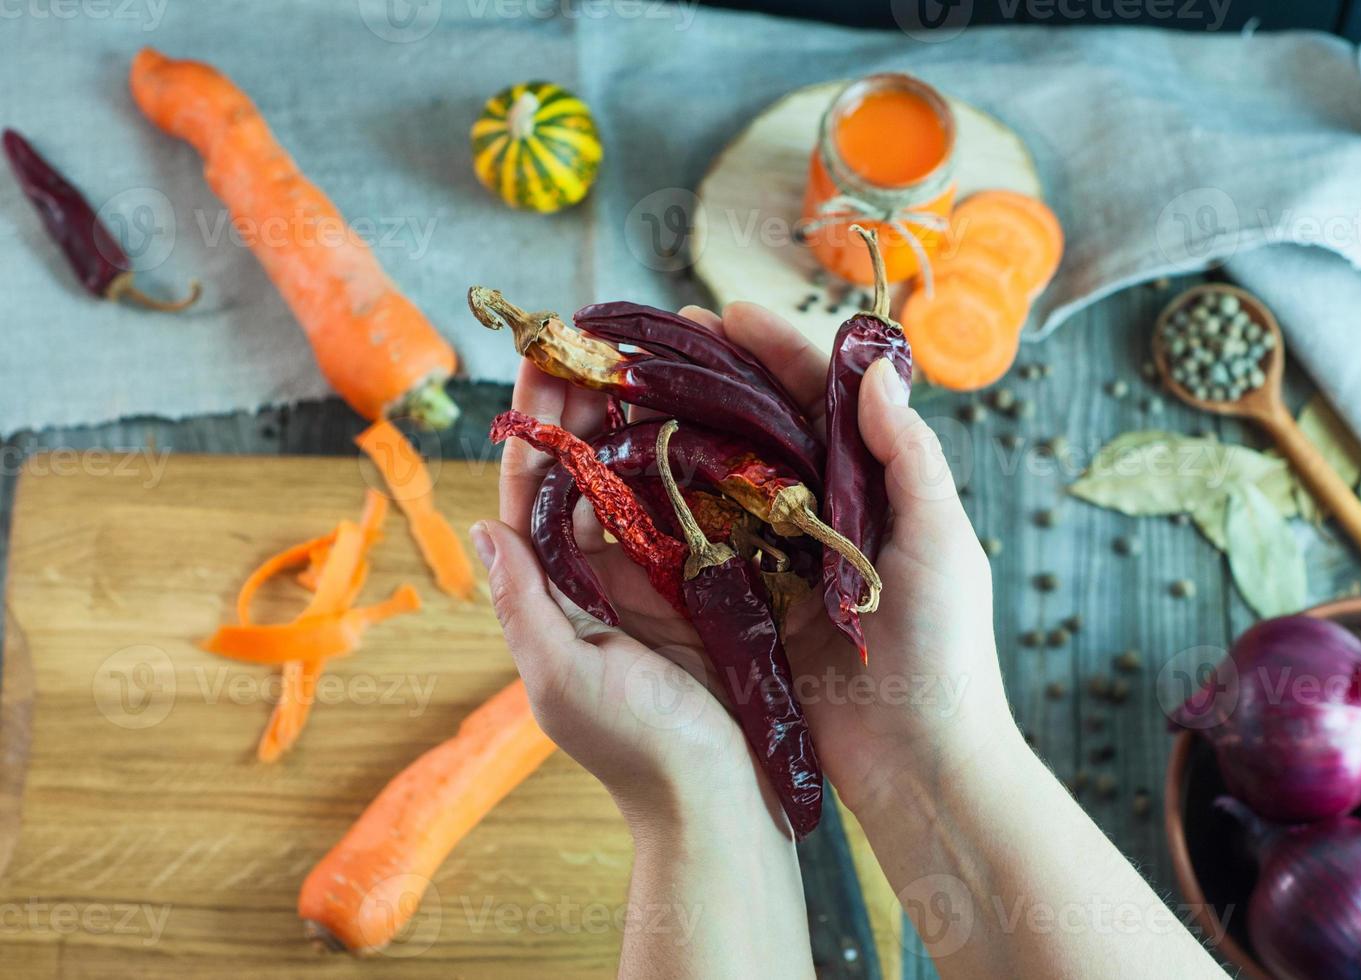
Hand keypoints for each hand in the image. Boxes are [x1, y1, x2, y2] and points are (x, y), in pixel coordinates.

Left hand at [474, 358, 772, 831]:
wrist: (724, 801)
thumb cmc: (639, 752)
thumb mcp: (565, 682)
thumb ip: (525, 607)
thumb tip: (485, 530)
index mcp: (555, 591)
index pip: (532, 490)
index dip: (533, 423)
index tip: (538, 355)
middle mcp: (599, 573)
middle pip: (586, 468)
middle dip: (586, 400)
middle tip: (596, 332)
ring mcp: (658, 573)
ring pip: (642, 476)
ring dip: (642, 415)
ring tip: (650, 353)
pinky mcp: (713, 579)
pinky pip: (699, 506)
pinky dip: (699, 457)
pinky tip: (711, 410)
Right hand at [658, 304, 1022, 823]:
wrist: (920, 760)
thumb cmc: (947, 647)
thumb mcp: (941, 540)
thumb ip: (909, 455)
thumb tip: (876, 366)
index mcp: (870, 488)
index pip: (818, 400)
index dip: (775, 352)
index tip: (728, 315)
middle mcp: (819, 515)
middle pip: (757, 430)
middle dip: (711, 382)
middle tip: (656, 345)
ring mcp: (778, 561)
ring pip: (719, 484)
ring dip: (676, 439)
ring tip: (624, 399)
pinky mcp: (746, 610)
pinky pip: (697, 553)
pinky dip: (660, 518)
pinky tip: (618, 486)